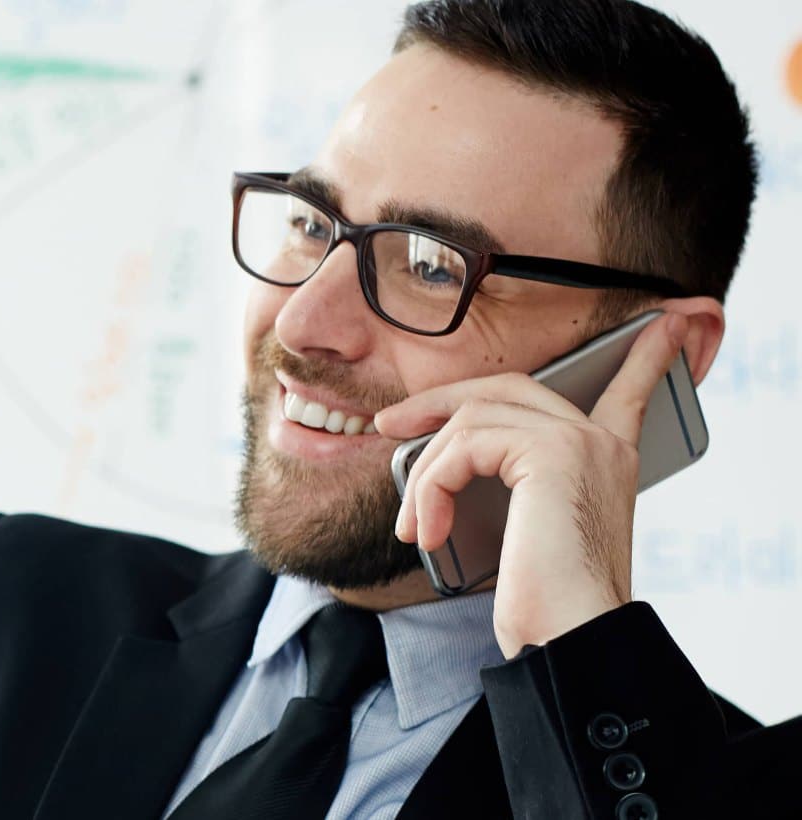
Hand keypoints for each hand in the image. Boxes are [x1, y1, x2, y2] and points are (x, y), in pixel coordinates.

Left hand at [374, 313, 688, 657]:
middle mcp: (600, 441)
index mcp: (607, 458)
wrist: (570, 641)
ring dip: (425, 471)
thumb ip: (510, 482)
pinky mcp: (551, 452)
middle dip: (439, 402)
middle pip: (503, 389)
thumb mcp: (528, 530)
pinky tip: (428, 531)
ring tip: (413, 522)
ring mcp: (578, 440)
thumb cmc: (548, 601)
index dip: (642, 357)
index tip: (665, 323)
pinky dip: (431, 489)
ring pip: (471, 419)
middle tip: (390, 423)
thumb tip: (442, 457)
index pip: (626, 391)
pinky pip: (462, 448)